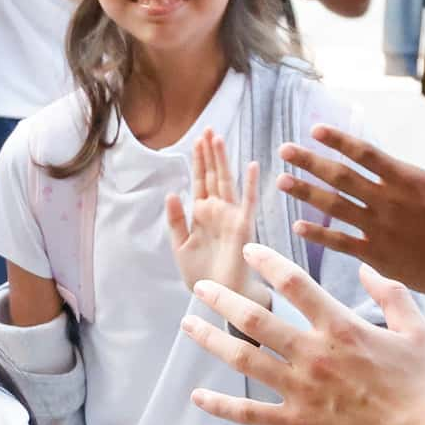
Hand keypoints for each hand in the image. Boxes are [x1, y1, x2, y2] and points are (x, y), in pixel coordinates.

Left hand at [163, 130, 261, 297]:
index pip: (200, 181)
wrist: (218, 295)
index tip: (197, 139)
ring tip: (219, 139)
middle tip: (208, 129)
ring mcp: (231, 217)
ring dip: (223, 161)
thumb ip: (176, 220)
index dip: (199, 161)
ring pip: (227, 183)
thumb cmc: (201, 274)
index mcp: (202, 214)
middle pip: (213, 176)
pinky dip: (250, 184)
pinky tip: (252, 166)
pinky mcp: (243, 227)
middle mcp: (217, 211)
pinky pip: (247, 202)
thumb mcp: (180, 246)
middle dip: (210, 154)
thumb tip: (172, 193)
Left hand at [180, 249, 424, 424]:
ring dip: (211, 339)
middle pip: (255, 318)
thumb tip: (368, 269)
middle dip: (222, 298)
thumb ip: (392, 295)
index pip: (295, 284)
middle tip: (200, 285)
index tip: (248, 251)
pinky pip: (251, 413)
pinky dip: (221, 405)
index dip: (267, 263)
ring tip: (188, 324)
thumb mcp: (417, 331)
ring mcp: (302, 390)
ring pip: (244, 359)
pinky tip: (198, 396)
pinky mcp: (298, 424)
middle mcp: (314, 354)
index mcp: (341, 328)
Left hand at [277, 113, 424, 300]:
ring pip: (334, 207)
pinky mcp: (377, 255)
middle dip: (310, 162)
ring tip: (281, 181)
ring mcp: (379, 229)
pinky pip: (341, 243)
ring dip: (305, 193)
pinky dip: (319, 235)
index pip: (365, 153)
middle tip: (284, 150)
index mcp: (407, 179)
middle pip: (340, 177)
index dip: (338, 140)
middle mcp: (387, 201)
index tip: (314, 130)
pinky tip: (297, 226)